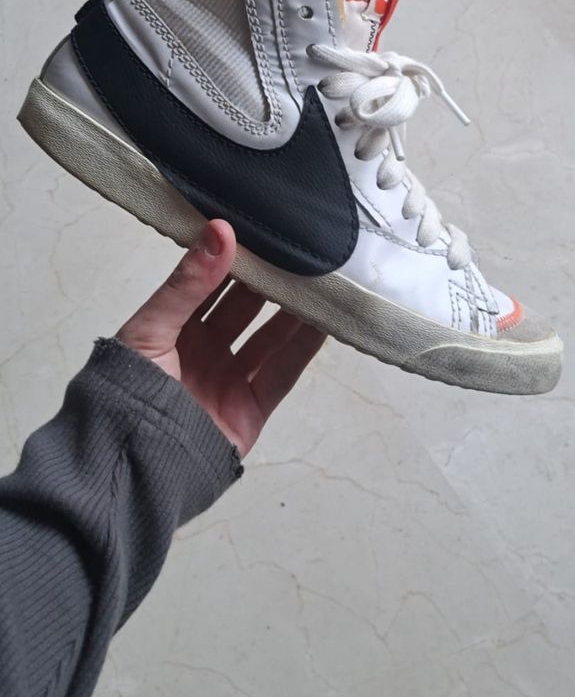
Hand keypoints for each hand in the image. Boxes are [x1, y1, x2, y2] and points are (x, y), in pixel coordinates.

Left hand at [117, 220, 324, 456]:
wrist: (134, 467)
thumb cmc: (130, 392)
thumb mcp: (151, 328)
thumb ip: (188, 282)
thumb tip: (221, 230)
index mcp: (172, 330)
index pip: (208, 286)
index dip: (232, 261)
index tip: (260, 231)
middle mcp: (201, 352)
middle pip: (243, 310)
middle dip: (267, 282)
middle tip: (296, 250)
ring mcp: (227, 381)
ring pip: (268, 338)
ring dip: (292, 311)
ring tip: (319, 279)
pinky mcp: (250, 410)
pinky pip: (282, 374)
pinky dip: (303, 349)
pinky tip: (323, 322)